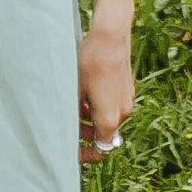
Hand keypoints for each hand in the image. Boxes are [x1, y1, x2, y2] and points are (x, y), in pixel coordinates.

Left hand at [77, 19, 133, 163]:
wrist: (110, 37)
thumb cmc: (89, 63)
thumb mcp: (74, 90)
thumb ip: (72, 114)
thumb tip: (64, 128)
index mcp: (109, 118)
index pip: (101, 148)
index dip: (86, 154)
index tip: (73, 151)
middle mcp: (122, 112)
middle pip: (104, 133)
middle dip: (86, 133)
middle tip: (68, 126)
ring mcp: (127, 99)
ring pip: (108, 117)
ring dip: (92, 118)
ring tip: (74, 105)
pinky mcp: (127, 87)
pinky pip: (113, 104)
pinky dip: (99, 105)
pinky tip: (85, 92)